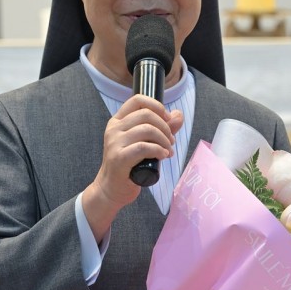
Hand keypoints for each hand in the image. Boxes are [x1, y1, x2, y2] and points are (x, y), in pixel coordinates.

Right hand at [81, 94, 182, 239]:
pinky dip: (159, 150)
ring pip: (147, 130)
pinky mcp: (119, 158)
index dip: (156, 106)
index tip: (167, 119)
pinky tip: (163, 155)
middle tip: (170, 140)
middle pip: (146, 115)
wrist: (111, 188)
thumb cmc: (129, 165)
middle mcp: (114, 129)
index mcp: (118, 121)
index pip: (137, 100)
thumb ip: (161, 128)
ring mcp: (115, 143)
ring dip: (164, 139)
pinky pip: (144, 147)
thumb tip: (178, 114)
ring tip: (168, 150)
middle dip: (165, 126)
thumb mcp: (144, 142)